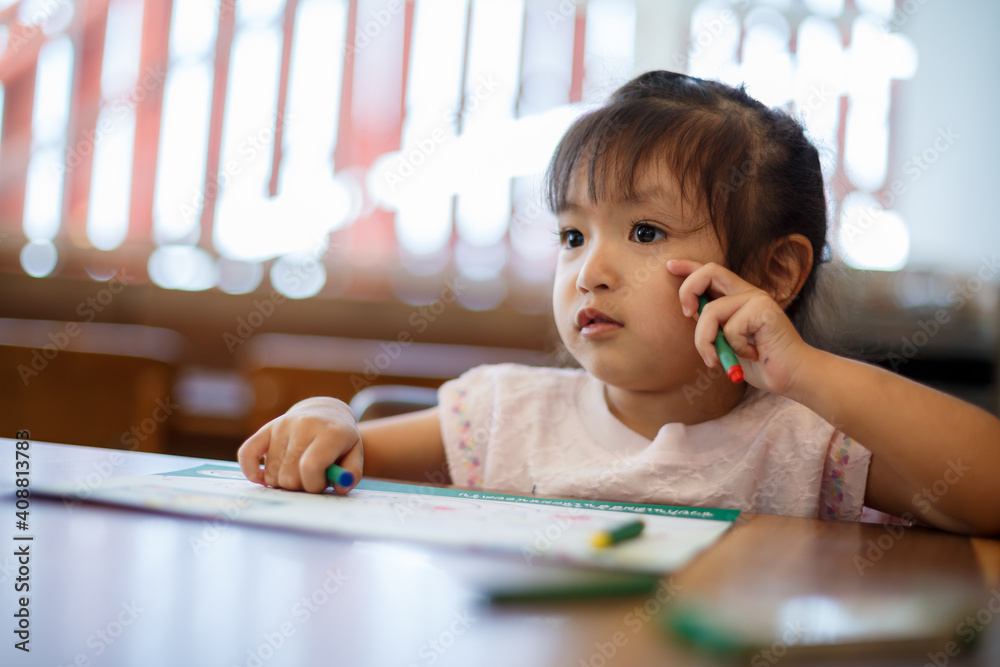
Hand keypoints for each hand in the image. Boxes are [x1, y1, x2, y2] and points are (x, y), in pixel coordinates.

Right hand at [237, 397, 362, 493]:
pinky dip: (252, 471)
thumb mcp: (355, 454)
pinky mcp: (266, 428)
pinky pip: (246, 453)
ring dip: (284, 481)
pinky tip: (263, 477)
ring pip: (272, 473)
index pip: (310, 467)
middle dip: (300, 486)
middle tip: (311, 477)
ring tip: (298, 470)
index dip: (313, 485)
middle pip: (289, 475)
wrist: (325, 413)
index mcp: (330, 432)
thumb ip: (352, 473)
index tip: (320, 484)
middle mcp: (304, 425)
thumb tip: (340, 487)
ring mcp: (282, 425)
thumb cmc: (340, 441)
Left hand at [666, 260, 815, 398]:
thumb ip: (712, 324)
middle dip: (688, 290)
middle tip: (686, 314)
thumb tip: (690, 310)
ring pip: (711, 311)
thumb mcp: (726, 341)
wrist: (793, 376)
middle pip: (710, 271)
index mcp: (738, 298)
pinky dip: (735, 348)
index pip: (711, 273)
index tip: (669, 265)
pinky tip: (753, 353)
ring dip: (705, 341)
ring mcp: (757, 299)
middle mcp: (747, 293)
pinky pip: (730, 328)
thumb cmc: (760, 362)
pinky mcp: (765, 311)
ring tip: (716, 360)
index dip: (689, 267)